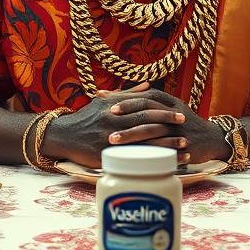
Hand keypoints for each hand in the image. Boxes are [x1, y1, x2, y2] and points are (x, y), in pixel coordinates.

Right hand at [41, 87, 189, 167]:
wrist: (63, 135)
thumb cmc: (86, 117)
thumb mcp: (103, 101)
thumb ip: (127, 94)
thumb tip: (148, 85)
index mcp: (114, 107)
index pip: (143, 107)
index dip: (163, 111)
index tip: (180, 114)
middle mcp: (112, 120)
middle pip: (145, 122)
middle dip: (168, 124)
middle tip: (186, 127)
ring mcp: (109, 139)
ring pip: (143, 141)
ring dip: (166, 144)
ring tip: (184, 146)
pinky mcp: (105, 156)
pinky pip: (133, 160)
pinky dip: (151, 161)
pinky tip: (166, 164)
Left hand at [105, 89, 226, 164]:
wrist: (211, 138)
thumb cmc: (182, 123)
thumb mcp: (168, 107)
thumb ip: (146, 100)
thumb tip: (114, 95)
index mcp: (169, 102)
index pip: (145, 96)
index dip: (126, 97)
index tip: (106, 100)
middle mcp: (173, 113)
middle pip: (147, 110)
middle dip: (126, 115)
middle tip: (107, 118)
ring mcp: (178, 130)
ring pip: (152, 130)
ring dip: (131, 135)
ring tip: (112, 140)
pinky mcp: (182, 147)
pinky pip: (162, 149)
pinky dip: (146, 152)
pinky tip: (131, 157)